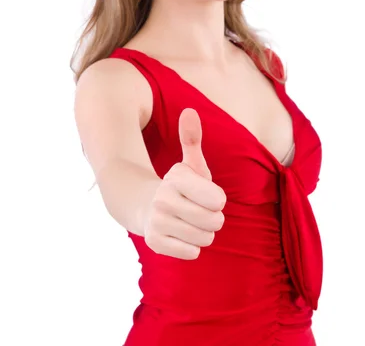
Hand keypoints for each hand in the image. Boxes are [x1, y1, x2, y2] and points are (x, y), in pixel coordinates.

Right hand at [143, 108, 226, 259]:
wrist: (145, 207)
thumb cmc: (180, 186)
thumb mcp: (189, 163)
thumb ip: (191, 139)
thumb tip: (189, 111)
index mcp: (176, 178)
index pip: (218, 200)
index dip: (218, 199)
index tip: (207, 195)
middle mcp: (163, 200)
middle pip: (214, 221)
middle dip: (213, 218)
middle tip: (200, 211)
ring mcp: (157, 222)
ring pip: (205, 238)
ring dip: (203, 233)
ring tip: (189, 222)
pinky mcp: (155, 243)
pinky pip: (193, 253)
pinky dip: (192, 247)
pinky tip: (180, 234)